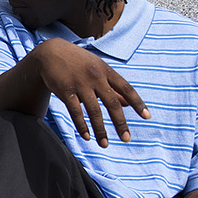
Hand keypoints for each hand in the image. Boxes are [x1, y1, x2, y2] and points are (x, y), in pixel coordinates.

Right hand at [30, 39, 148, 146]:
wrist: (51, 52)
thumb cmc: (79, 63)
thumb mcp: (98, 69)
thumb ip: (112, 87)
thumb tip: (128, 103)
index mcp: (106, 71)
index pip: (126, 88)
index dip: (138, 103)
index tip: (147, 117)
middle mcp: (95, 76)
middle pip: (112, 102)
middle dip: (120, 123)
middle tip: (126, 139)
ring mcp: (80, 83)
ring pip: (94, 110)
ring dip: (100, 130)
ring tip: (104, 144)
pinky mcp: (65, 90)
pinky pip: (75, 111)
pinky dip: (82, 126)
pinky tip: (87, 137)